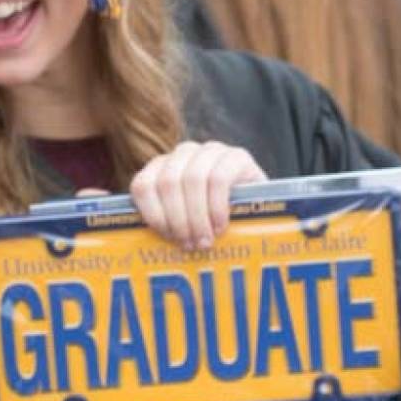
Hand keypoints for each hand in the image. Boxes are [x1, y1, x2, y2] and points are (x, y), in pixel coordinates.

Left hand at [129, 141, 264, 249]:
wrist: (258, 210)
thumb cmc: (212, 223)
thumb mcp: (185, 221)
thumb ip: (166, 225)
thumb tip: (142, 249)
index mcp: (161, 168)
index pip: (143, 185)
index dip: (153, 215)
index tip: (167, 239)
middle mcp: (183, 153)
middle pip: (168, 182)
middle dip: (178, 220)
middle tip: (189, 245)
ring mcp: (211, 151)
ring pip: (192, 179)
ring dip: (197, 216)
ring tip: (205, 241)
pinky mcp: (237, 156)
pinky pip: (219, 179)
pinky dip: (216, 207)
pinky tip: (220, 227)